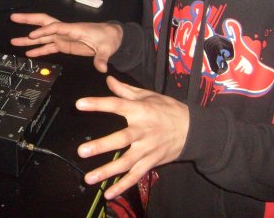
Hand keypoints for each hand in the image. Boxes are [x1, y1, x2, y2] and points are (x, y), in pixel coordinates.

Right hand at [10, 13, 122, 72]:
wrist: (113, 38)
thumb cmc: (109, 38)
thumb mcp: (107, 48)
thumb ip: (102, 58)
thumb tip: (102, 68)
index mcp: (73, 29)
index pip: (55, 27)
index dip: (43, 31)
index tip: (32, 35)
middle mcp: (65, 31)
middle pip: (43, 23)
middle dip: (28, 20)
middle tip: (13, 18)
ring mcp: (63, 38)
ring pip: (42, 36)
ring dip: (28, 39)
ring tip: (14, 41)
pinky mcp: (64, 45)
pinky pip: (48, 47)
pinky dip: (38, 50)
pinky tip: (28, 53)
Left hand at [76, 76, 189, 198]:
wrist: (194, 130)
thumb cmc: (168, 109)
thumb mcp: (148, 95)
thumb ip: (125, 90)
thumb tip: (108, 79)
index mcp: (140, 111)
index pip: (116, 105)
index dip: (98, 104)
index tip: (79, 104)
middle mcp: (143, 131)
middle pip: (121, 139)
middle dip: (101, 146)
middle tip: (81, 151)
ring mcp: (147, 149)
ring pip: (126, 162)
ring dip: (107, 171)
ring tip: (89, 178)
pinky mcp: (152, 162)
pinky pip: (136, 176)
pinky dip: (123, 186)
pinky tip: (108, 193)